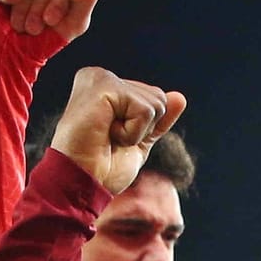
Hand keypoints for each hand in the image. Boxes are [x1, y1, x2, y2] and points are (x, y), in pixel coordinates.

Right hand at [50, 66, 184, 194]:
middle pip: (158, 98)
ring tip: (107, 138)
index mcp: (105, 87)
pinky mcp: (104, 86)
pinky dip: (132, 132)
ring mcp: (101, 78)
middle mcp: (101, 76)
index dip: (144, 130)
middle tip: (110, 141)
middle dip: (143, 129)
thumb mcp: (137, 143)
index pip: (153, 98)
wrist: (81, 184)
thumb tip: (180, 97)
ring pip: (155, 102)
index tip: (112, 140)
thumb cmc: (101, 169)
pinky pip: (144, 110)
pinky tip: (106, 134)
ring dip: (137, 131)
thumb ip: (157, 120)